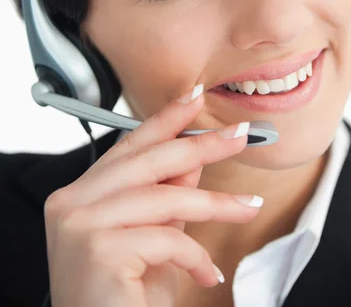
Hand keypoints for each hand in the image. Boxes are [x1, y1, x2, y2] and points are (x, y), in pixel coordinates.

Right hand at [44, 86, 260, 306]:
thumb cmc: (124, 299)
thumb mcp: (153, 236)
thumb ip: (168, 194)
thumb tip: (194, 157)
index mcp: (79, 194)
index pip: (129, 145)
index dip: (165, 119)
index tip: (195, 97)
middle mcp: (71, 203)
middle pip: (148, 161)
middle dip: (200, 144)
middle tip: (239, 136)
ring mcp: (79, 224)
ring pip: (164, 197)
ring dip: (215, 203)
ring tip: (247, 208)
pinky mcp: (97, 249)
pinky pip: (166, 237)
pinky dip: (195, 256)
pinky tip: (206, 274)